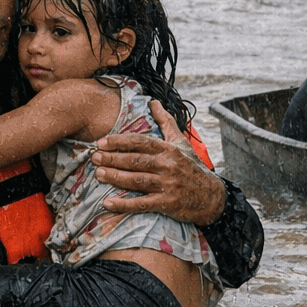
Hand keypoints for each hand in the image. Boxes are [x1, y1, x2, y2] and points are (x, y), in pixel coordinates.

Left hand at [94, 100, 225, 224]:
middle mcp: (167, 166)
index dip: (119, 142)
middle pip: (135, 160)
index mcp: (168, 150)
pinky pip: (142, 204)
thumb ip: (165, 122)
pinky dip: (124, 204)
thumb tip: (153, 102)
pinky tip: (108, 204)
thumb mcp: (181, 142)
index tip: (102, 142)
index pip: (140, 142)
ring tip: (98, 174)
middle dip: (112, 158)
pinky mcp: (167, 204)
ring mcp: (167, 185)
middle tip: (94, 157)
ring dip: (115, 177)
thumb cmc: (192, 167)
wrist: (212, 197)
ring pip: (136, 180)